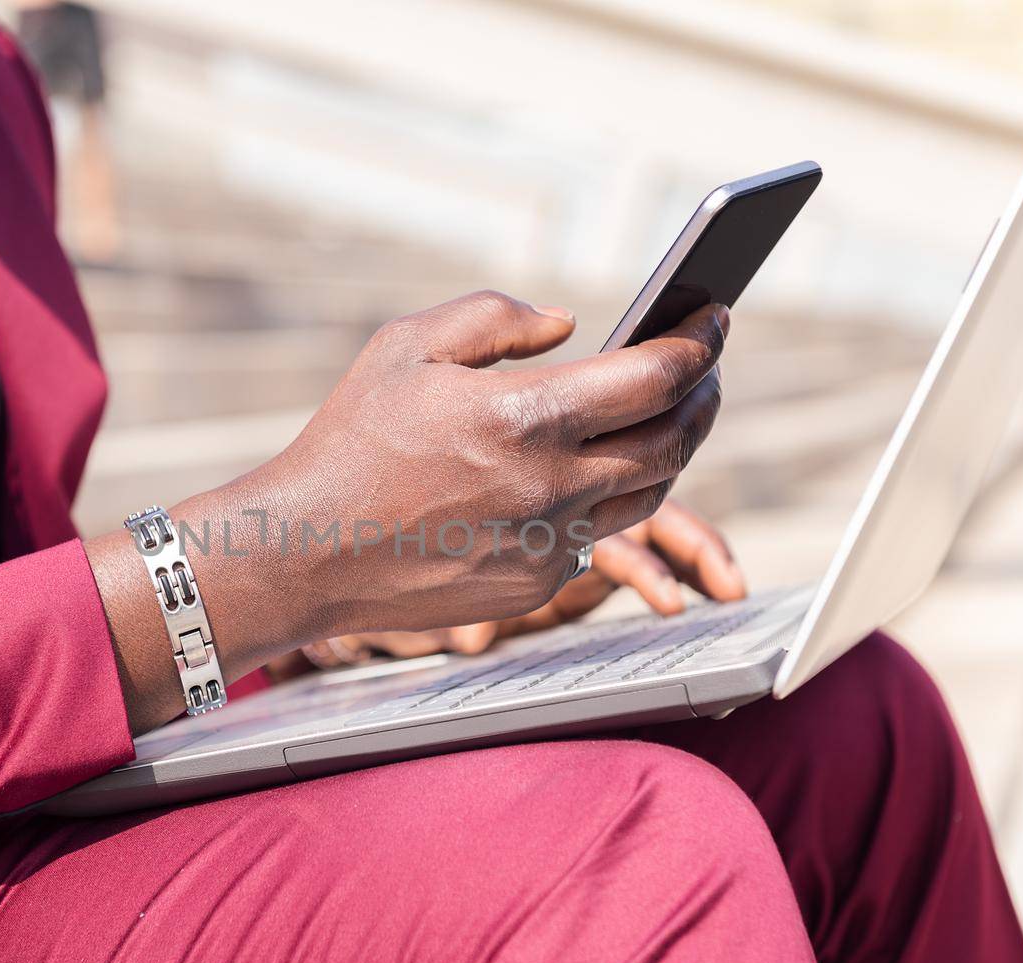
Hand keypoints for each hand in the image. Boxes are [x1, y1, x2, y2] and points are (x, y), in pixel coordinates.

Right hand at [90, 291, 726, 731]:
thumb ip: (495, 318)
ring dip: (670, 449)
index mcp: (527, 416)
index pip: (657, 377)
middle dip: (701, 395)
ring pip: (648, 493)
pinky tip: (593, 472)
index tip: (716, 318)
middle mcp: (552, 486)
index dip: (700, 342)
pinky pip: (598, 536)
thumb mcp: (406, 345)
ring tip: (664, 416)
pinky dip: (609, 496)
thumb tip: (567, 325)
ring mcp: (549, 544)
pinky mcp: (535, 584)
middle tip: (703, 368)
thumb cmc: (351, 440)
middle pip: (673, 438)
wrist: (307, 551)